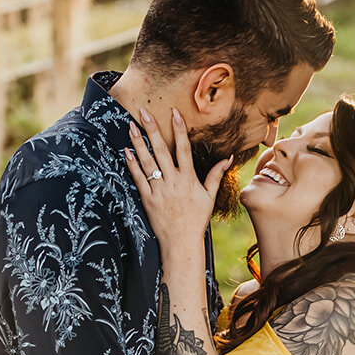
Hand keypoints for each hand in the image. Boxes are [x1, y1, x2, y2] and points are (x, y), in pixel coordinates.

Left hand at [124, 108, 231, 256]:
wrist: (181, 242)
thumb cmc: (196, 219)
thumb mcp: (209, 196)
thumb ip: (216, 175)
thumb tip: (228, 158)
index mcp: (188, 179)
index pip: (184, 149)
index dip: (179, 130)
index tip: (174, 113)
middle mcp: (173, 182)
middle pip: (161, 150)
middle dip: (152, 130)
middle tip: (143, 112)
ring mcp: (158, 190)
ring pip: (147, 162)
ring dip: (138, 143)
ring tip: (131, 126)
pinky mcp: (147, 199)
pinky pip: (138, 178)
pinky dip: (132, 164)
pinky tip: (126, 151)